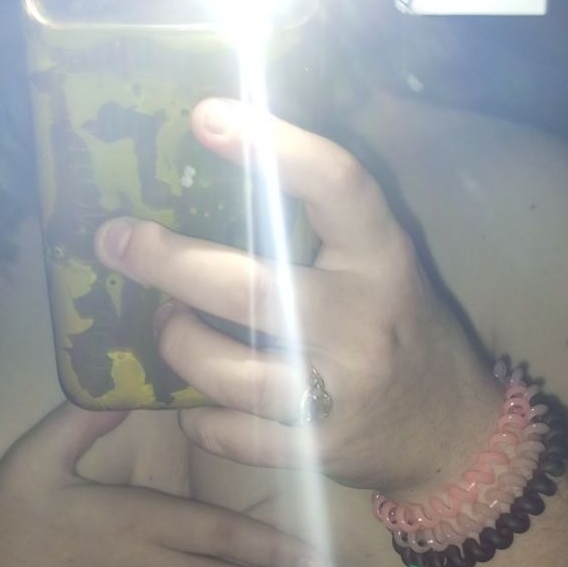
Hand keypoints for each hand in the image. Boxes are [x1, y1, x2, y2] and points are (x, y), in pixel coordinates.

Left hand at [93, 98, 499, 496]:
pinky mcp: (314, 451)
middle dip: (166, 262)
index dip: (269, 145)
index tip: (203, 115)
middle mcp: (360, 321)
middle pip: (247, 286)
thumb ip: (321, 226)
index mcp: (382, 257)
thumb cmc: (400, 328)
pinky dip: (196, 416)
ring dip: (175, 342)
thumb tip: (213, 169)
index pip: (335, 184)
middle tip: (116, 240)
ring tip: (166, 325)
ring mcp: (337, 392)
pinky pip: (226, 433)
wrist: (451, 435)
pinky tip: (194, 398)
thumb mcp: (381, 264)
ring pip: (223, 369)